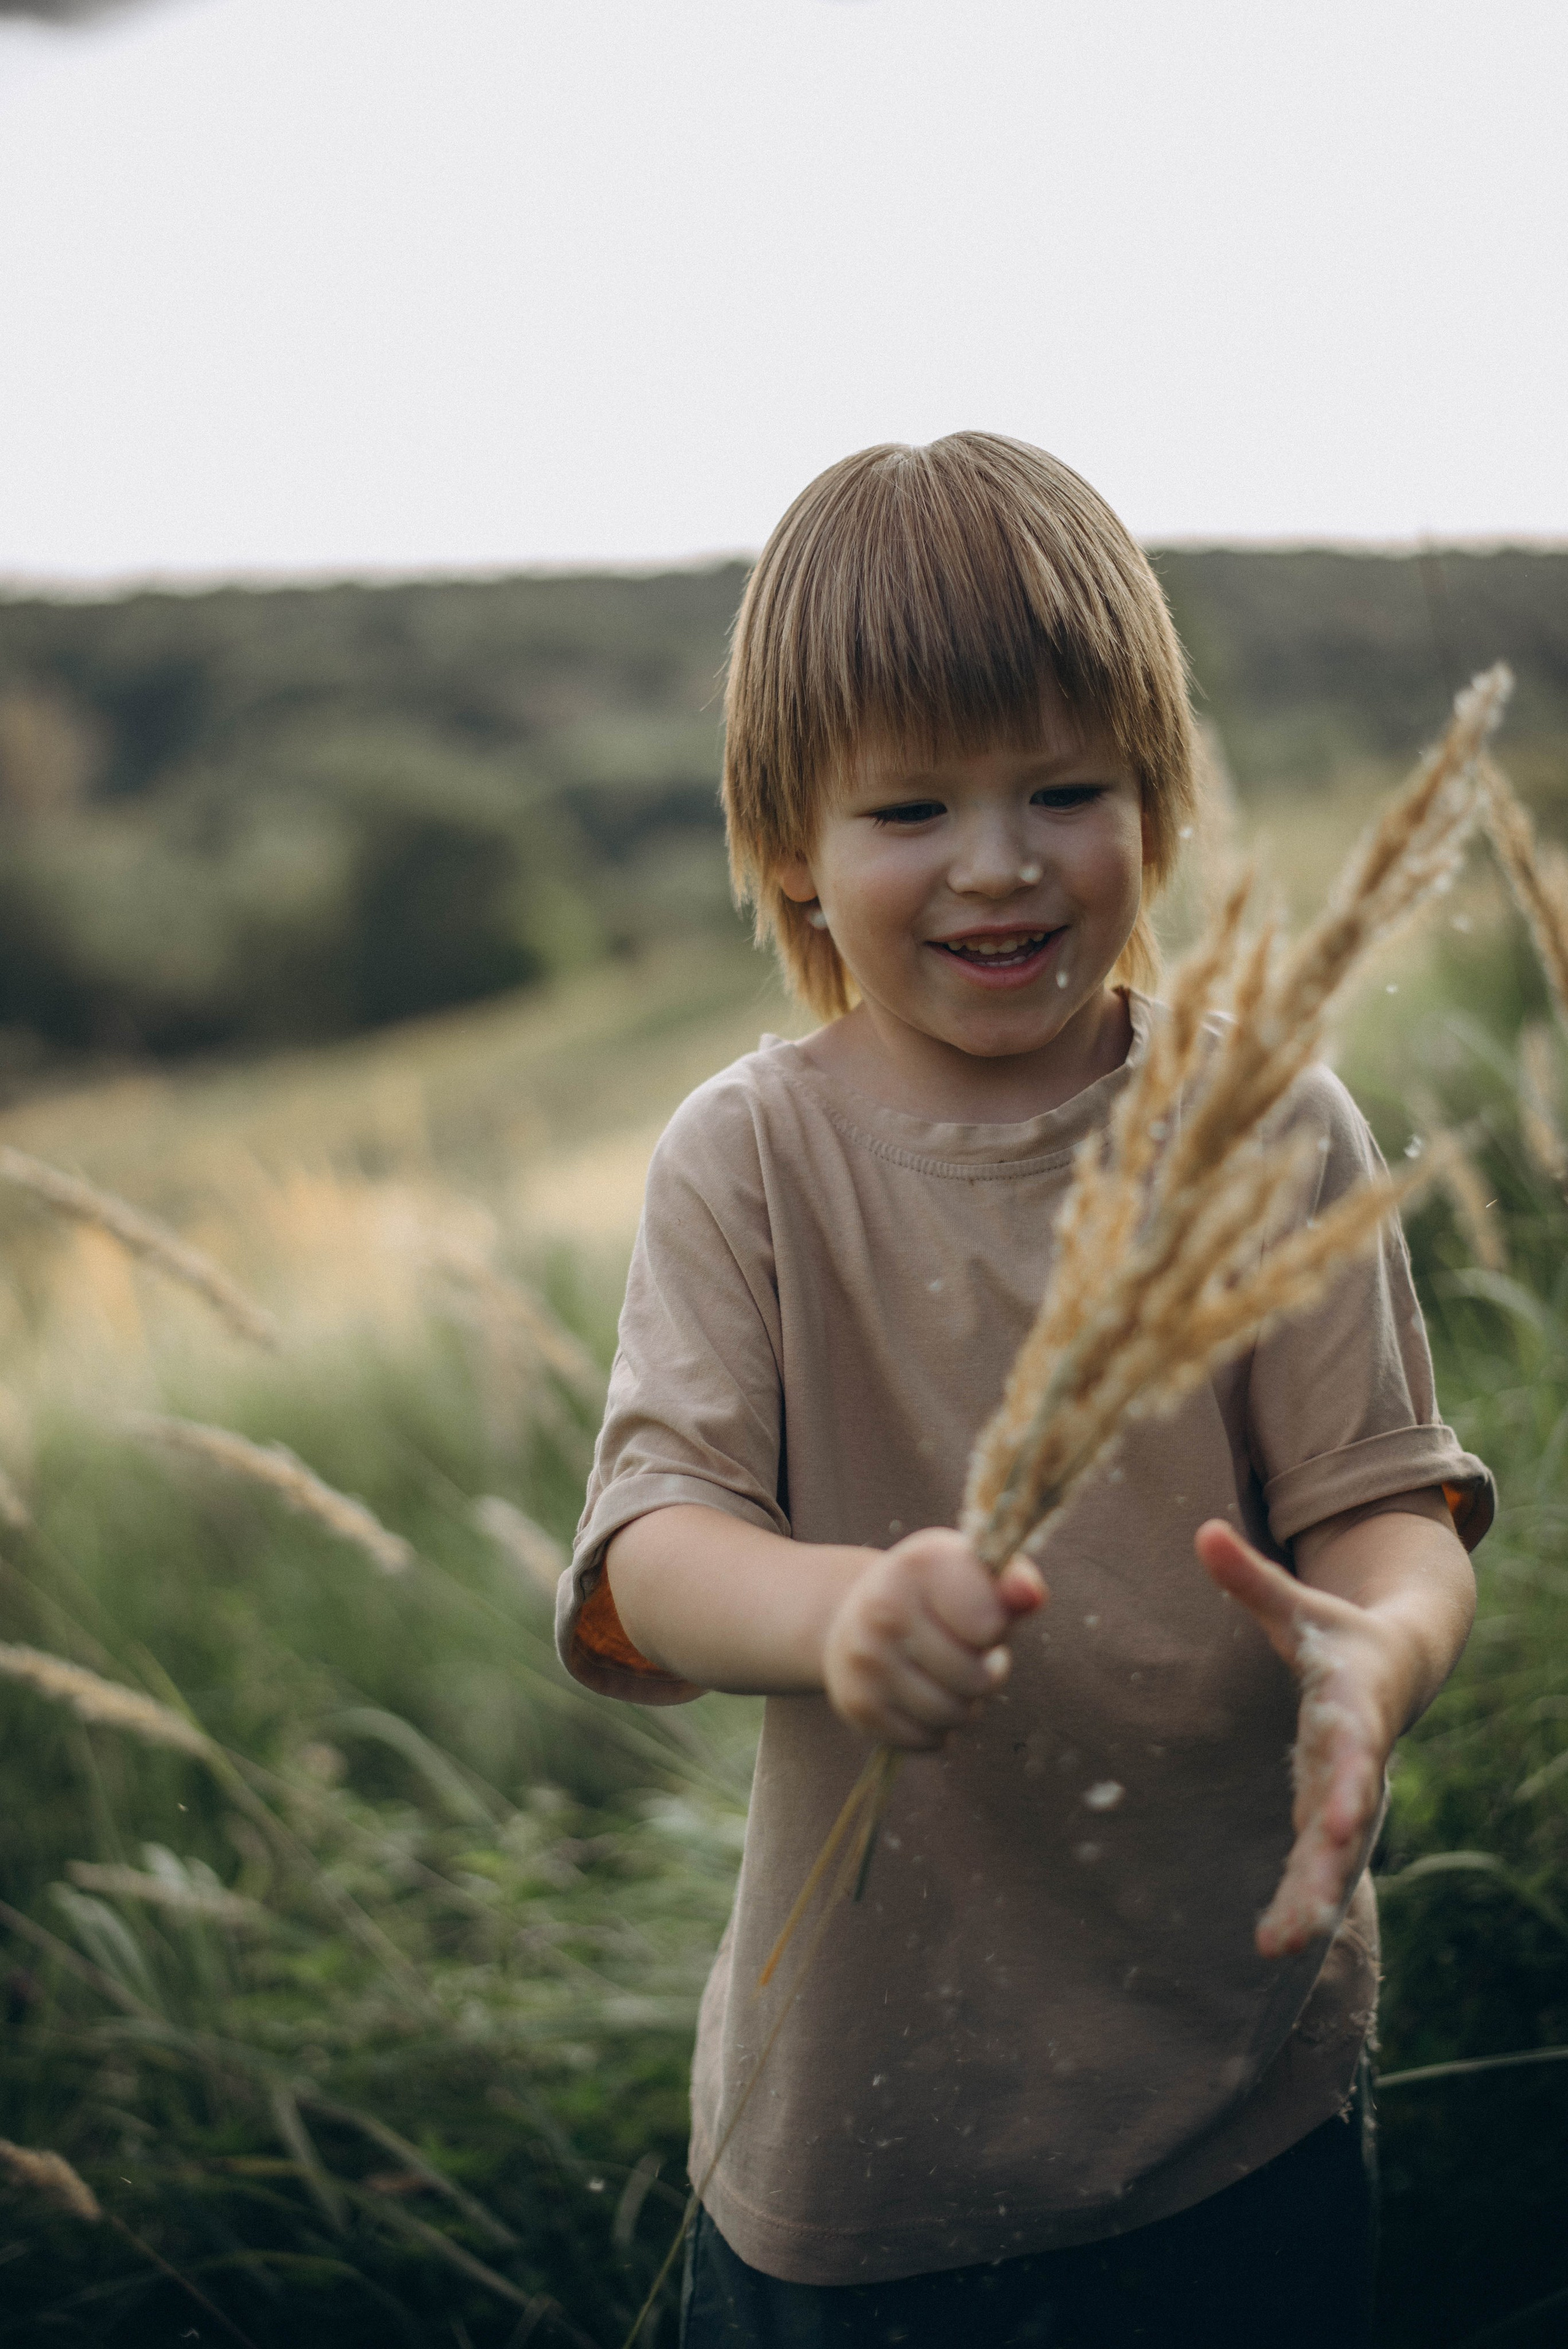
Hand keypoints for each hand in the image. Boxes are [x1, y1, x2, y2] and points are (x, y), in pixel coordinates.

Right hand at [821, 1529, 1045, 1750]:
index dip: (998, 1630)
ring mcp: (866, 1658)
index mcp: (920, 1565)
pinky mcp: (857, 1703)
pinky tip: (925, 1699)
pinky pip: (925, 1739)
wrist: (856, 1615)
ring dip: (963, 1707)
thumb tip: (1031, 1596)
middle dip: (985, 1675)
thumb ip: (1012, 1585)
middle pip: (975, 1679)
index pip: (989, 1624)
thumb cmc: (937, 1596)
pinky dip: (936, 1729)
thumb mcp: (974, 1575)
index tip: (984, 1620)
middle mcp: (884, 1607)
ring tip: (951, 1681)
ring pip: (950, 1714)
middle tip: (972, 1658)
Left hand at [1194, 1519, 1412, 1957]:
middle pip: (1346, 1819)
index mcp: (1352, 1707)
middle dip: (1327, 1866)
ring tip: (1280, 1947)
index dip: (1348, 1780)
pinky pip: (1315, 1866)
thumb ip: (1250, 1577)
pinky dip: (1298, 1904)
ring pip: (1333, 1857)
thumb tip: (1202, 1529)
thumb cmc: (1336, 1634)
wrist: (1394, 1665)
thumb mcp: (1298, 1606)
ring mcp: (1347, 1794)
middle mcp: (1356, 1761)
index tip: (1342, 1817)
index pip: (1353, 1747)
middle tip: (1305, 1915)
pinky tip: (1273, 1945)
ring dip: (1310, 1901)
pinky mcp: (1330, 1816)